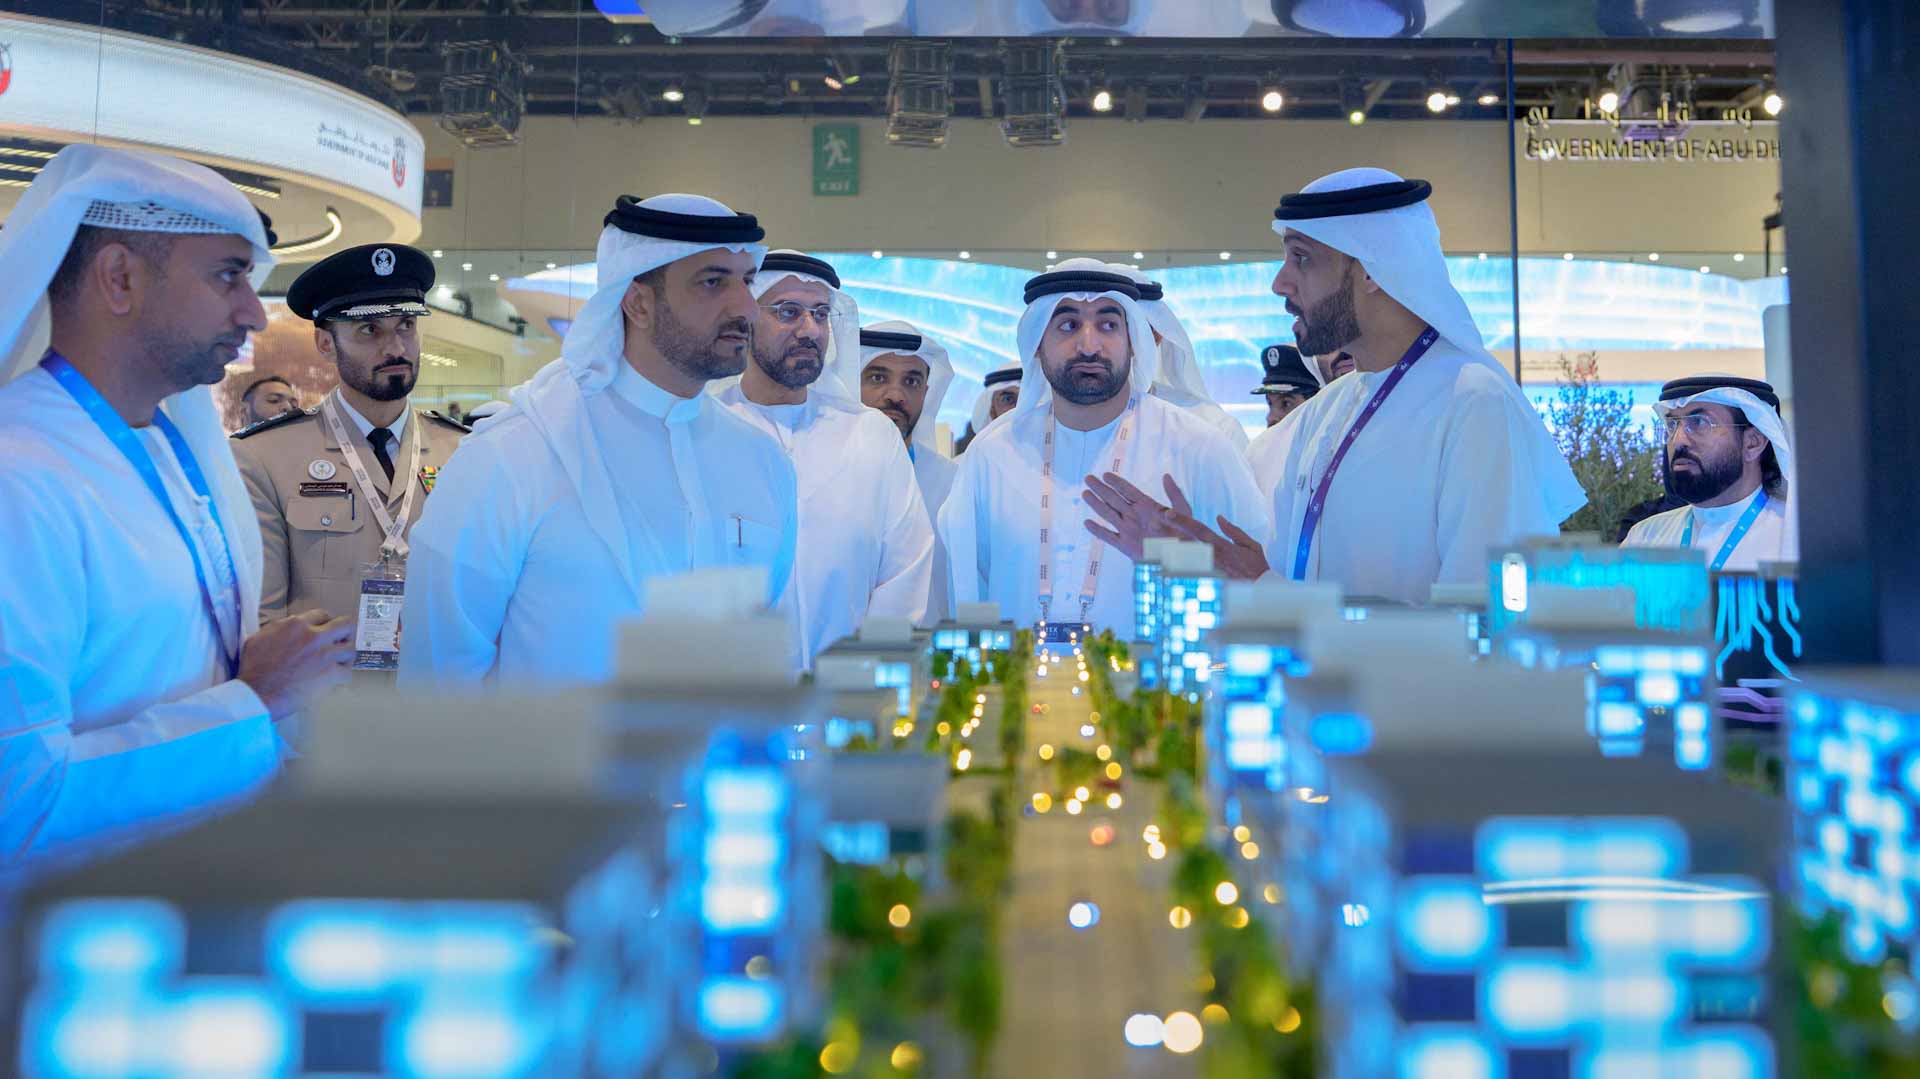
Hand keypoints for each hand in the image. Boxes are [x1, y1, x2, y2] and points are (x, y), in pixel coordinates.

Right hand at [237, 609, 355, 719]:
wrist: (257, 693)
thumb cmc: (253, 668)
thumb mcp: (260, 637)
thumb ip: (279, 628)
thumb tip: (288, 626)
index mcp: (297, 624)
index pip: (322, 614)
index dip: (324, 623)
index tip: (323, 631)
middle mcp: (315, 636)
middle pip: (346, 624)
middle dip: (345, 633)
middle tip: (339, 642)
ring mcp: (325, 655)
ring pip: (351, 648)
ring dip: (345, 655)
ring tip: (339, 662)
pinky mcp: (331, 674)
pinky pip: (347, 672)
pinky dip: (342, 675)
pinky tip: (335, 678)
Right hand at [1081, 471, 1177, 561]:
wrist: (1184, 557)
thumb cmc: (1187, 533)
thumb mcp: (1183, 510)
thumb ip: (1174, 493)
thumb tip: (1166, 476)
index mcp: (1147, 506)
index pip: (1129, 491)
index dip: (1117, 482)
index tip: (1105, 474)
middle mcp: (1135, 516)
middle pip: (1114, 499)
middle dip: (1101, 489)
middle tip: (1088, 478)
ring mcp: (1129, 530)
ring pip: (1109, 515)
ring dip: (1096, 504)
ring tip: (1085, 493)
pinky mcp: (1126, 546)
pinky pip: (1109, 537)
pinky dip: (1098, 531)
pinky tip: (1087, 523)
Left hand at [1159, 476, 1271, 581]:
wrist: (1262, 592)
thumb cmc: (1257, 568)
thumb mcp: (1250, 545)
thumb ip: (1233, 530)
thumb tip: (1219, 518)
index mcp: (1220, 544)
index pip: (1198, 528)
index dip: (1181, 519)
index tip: (1166, 512)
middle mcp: (1212, 556)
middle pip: (1184, 544)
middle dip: (1166, 537)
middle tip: (1149, 530)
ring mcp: (1208, 570)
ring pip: (1183, 560)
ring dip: (1167, 556)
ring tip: (1151, 551)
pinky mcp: (1208, 583)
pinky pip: (1188, 577)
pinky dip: (1175, 574)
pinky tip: (1161, 573)